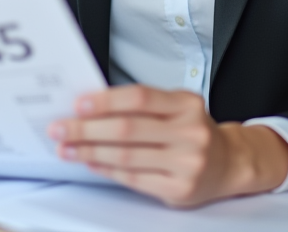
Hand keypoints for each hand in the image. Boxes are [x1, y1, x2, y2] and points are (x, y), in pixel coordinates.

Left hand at [47, 85, 287, 206]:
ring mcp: (187, 163)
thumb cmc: (192, 131)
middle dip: (86, 129)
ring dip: (89, 151)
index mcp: (187, 104)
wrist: (227, 163)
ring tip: (67, 147)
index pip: (139, 98)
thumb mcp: (176, 108)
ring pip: (127, 156)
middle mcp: (190, 132)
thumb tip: (90, 107)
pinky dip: (106, 169)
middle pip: (128, 129)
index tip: (78, 104)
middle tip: (60, 128)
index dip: (105, 101)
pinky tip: (90, 162)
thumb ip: (141, 106)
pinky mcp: (180, 189)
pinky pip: (133, 178)